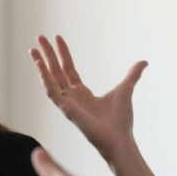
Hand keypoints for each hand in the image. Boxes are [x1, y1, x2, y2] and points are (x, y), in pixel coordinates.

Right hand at [30, 35, 146, 160]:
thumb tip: (144, 62)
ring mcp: (66, 103)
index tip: (58, 37)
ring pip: (49, 79)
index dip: (63, 53)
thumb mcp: (126, 89)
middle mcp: (71, 97)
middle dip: (47, 54)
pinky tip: (40, 65)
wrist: (120, 139)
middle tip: (39, 37)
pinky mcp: (65, 110)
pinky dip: (44, 79)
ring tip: (32, 49)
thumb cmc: (121, 120)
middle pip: (55, 70)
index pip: (68, 69)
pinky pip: (51, 92)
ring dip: (40, 64)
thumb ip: (132, 75)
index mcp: (82, 93)